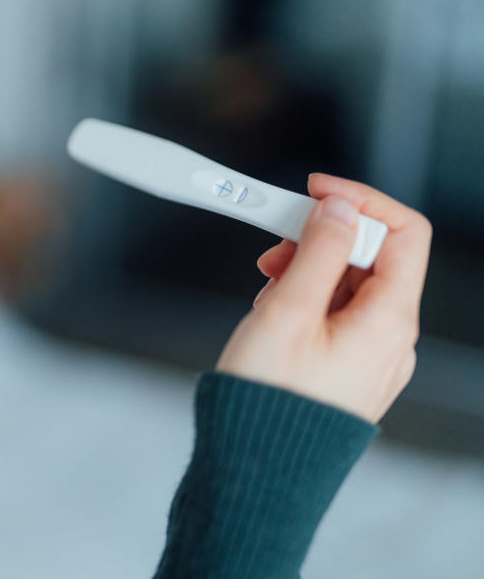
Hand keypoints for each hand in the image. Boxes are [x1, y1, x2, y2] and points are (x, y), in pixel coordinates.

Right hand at [216, 173, 432, 422]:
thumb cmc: (269, 401)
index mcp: (388, 321)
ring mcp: (370, 358)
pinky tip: (274, 313)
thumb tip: (338, 210)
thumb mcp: (289, 310)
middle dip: (322, 240)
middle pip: (373, 258)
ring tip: (267, 288)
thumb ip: (318, 251)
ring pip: (350, 287)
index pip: (404, 233)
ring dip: (309, 271)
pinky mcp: (346, 371)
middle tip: (275, 246)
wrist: (255, 468)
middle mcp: (390, 340)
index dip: (360, 201)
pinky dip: (307, 301)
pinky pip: (337, 317)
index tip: (317, 191)